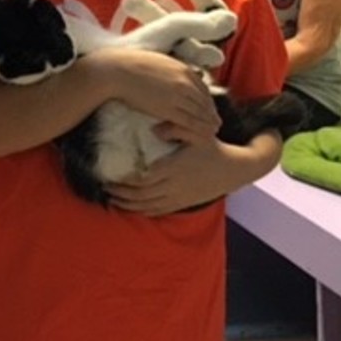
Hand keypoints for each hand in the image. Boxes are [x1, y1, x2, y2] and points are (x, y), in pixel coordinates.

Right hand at [85, 49, 220, 139]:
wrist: (118, 71)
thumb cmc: (131, 64)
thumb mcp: (158, 60)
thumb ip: (171, 68)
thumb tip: (174, 71)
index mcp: (183, 70)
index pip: (203, 88)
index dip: (208, 100)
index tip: (209, 108)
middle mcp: (184, 83)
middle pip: (205, 102)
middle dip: (212, 113)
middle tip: (215, 122)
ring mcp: (178, 96)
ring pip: (201, 113)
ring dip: (209, 123)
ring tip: (213, 131)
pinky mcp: (169, 109)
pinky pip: (191, 122)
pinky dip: (200, 129)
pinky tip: (205, 135)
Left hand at [104, 134, 234, 215]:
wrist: (234, 169)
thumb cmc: (213, 148)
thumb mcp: (197, 133)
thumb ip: (176, 128)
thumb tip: (155, 129)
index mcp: (174, 168)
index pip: (144, 180)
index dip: (126, 182)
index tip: (111, 177)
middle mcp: (175, 186)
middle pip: (142, 196)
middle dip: (122, 195)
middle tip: (105, 189)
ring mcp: (180, 197)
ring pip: (150, 206)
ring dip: (130, 205)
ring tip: (113, 200)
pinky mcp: (185, 203)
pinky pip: (162, 211)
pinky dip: (145, 212)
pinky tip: (134, 209)